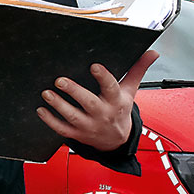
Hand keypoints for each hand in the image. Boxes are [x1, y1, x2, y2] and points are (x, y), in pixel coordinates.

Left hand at [36, 50, 158, 150]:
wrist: (117, 140)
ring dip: (59, 105)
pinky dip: (50, 121)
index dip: (103, 77)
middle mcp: (102, 114)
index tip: (94, 66)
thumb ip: (138, 70)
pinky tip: (41, 110)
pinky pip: (62, 129)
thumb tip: (152, 52)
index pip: (111, 88)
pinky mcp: (77, 134)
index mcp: (115, 101)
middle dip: (74, 91)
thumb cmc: (120, 109)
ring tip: (47, 93)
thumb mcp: (130, 90)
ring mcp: (89, 126)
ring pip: (73, 116)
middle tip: (60, 80)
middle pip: (88, 103)